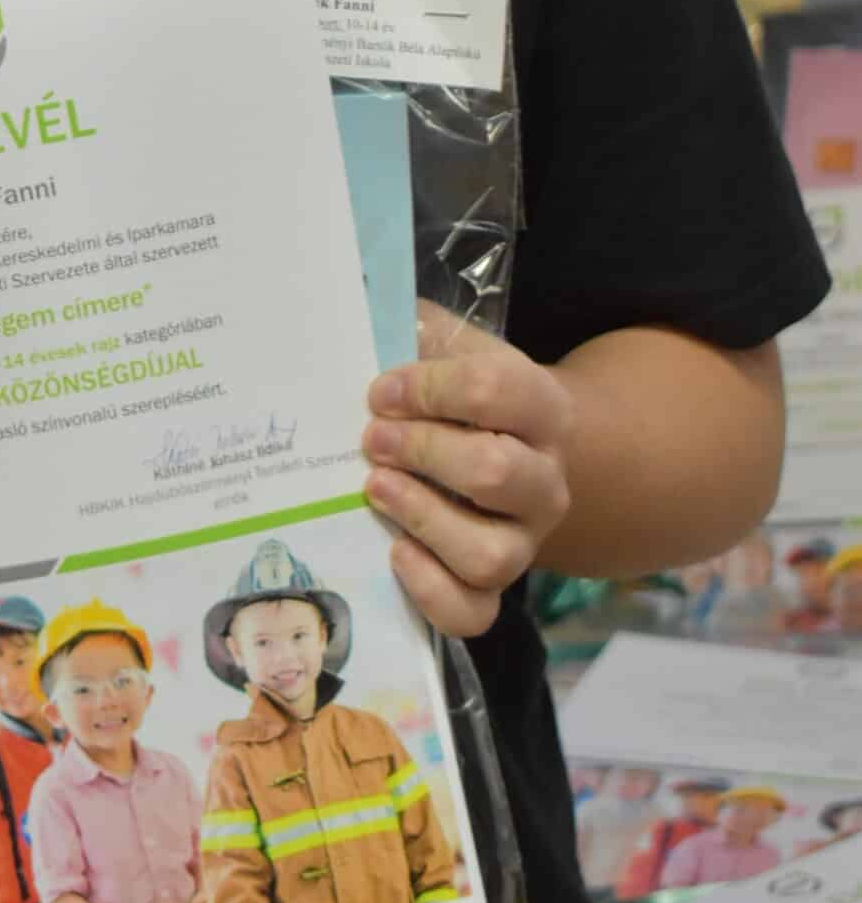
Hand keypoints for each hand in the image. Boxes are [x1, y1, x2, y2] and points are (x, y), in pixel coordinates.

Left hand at [362, 305, 571, 637]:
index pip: (498, 391)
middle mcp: (546, 481)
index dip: (430, 388)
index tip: (380, 389)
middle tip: (371, 439)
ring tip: (375, 487)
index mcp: (542, 408)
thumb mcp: (451, 347)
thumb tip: (356, 290)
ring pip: (489, 553)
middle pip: (496, 474)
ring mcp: (524, 541)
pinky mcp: (494, 587)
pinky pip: (473, 612)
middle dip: (422, 452)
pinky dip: (428, 589)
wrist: (513, 450)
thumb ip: (415, 325)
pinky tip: (393, 551)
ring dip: (421, 518)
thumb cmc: (466, 395)